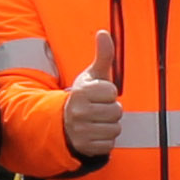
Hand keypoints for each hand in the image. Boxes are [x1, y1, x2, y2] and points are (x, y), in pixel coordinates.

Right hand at [61, 28, 124, 158]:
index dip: (109, 93)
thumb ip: (102, 56)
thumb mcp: (91, 76)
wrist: (63, 123)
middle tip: (98, 109)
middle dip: (111, 111)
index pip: (112, 92)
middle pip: (116, 111)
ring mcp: (81, 130)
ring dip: (109, 126)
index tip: (99, 95)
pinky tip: (95, 133)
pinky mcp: (85, 146)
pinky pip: (109, 144)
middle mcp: (79, 111)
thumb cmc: (83, 97)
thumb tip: (103, 32)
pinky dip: (105, 140)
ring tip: (97, 121)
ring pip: (115, 129)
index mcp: (81, 92)